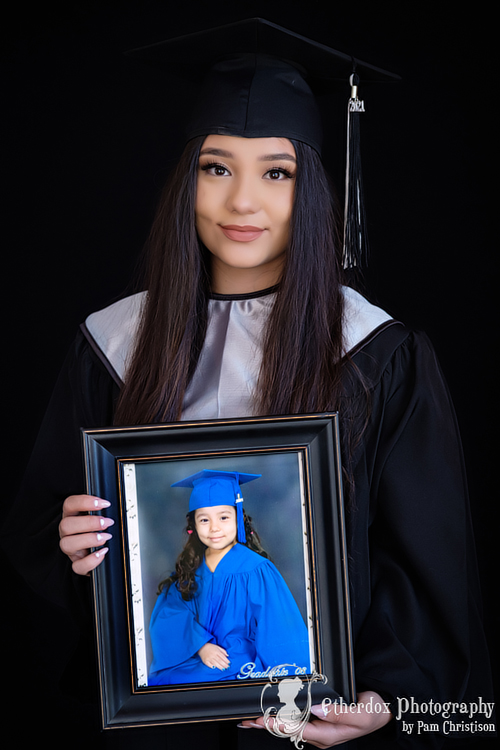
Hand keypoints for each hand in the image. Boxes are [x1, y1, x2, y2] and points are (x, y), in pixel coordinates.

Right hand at [59, 494, 113, 575]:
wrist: (101, 552)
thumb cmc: (100, 529)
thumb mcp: (100, 516)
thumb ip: (102, 511)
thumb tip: (111, 507)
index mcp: (72, 516)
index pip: (69, 504)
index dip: (85, 502)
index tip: (104, 504)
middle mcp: (67, 532)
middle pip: (65, 525)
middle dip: (89, 523)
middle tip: (107, 523)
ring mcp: (70, 548)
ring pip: (67, 544)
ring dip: (89, 539)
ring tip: (106, 537)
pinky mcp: (76, 563)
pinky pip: (77, 566)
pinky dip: (91, 560)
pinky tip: (102, 552)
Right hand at [198, 642, 229, 670]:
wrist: (201, 647)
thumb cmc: (211, 647)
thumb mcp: (217, 647)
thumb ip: (223, 651)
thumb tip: (227, 655)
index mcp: (216, 651)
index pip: (222, 657)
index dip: (226, 660)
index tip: (229, 663)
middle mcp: (212, 655)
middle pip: (219, 661)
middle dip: (224, 665)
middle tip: (228, 667)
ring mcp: (209, 658)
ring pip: (215, 663)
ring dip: (220, 667)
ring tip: (223, 669)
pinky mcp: (205, 661)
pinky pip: (209, 665)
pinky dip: (212, 667)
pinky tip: (215, 668)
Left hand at [239, 690, 391, 746]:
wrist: (383, 710)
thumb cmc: (373, 712)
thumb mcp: (361, 713)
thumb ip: (340, 712)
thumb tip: (318, 709)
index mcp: (328, 735)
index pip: (298, 730)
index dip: (278, 725)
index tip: (263, 720)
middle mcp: (320, 733)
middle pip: (289, 730)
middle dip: (268, 725)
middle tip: (248, 719)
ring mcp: (319, 727)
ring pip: (290, 725)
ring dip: (271, 721)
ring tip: (252, 717)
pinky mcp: (319, 720)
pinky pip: (297, 719)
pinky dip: (282, 715)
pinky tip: (271, 713)